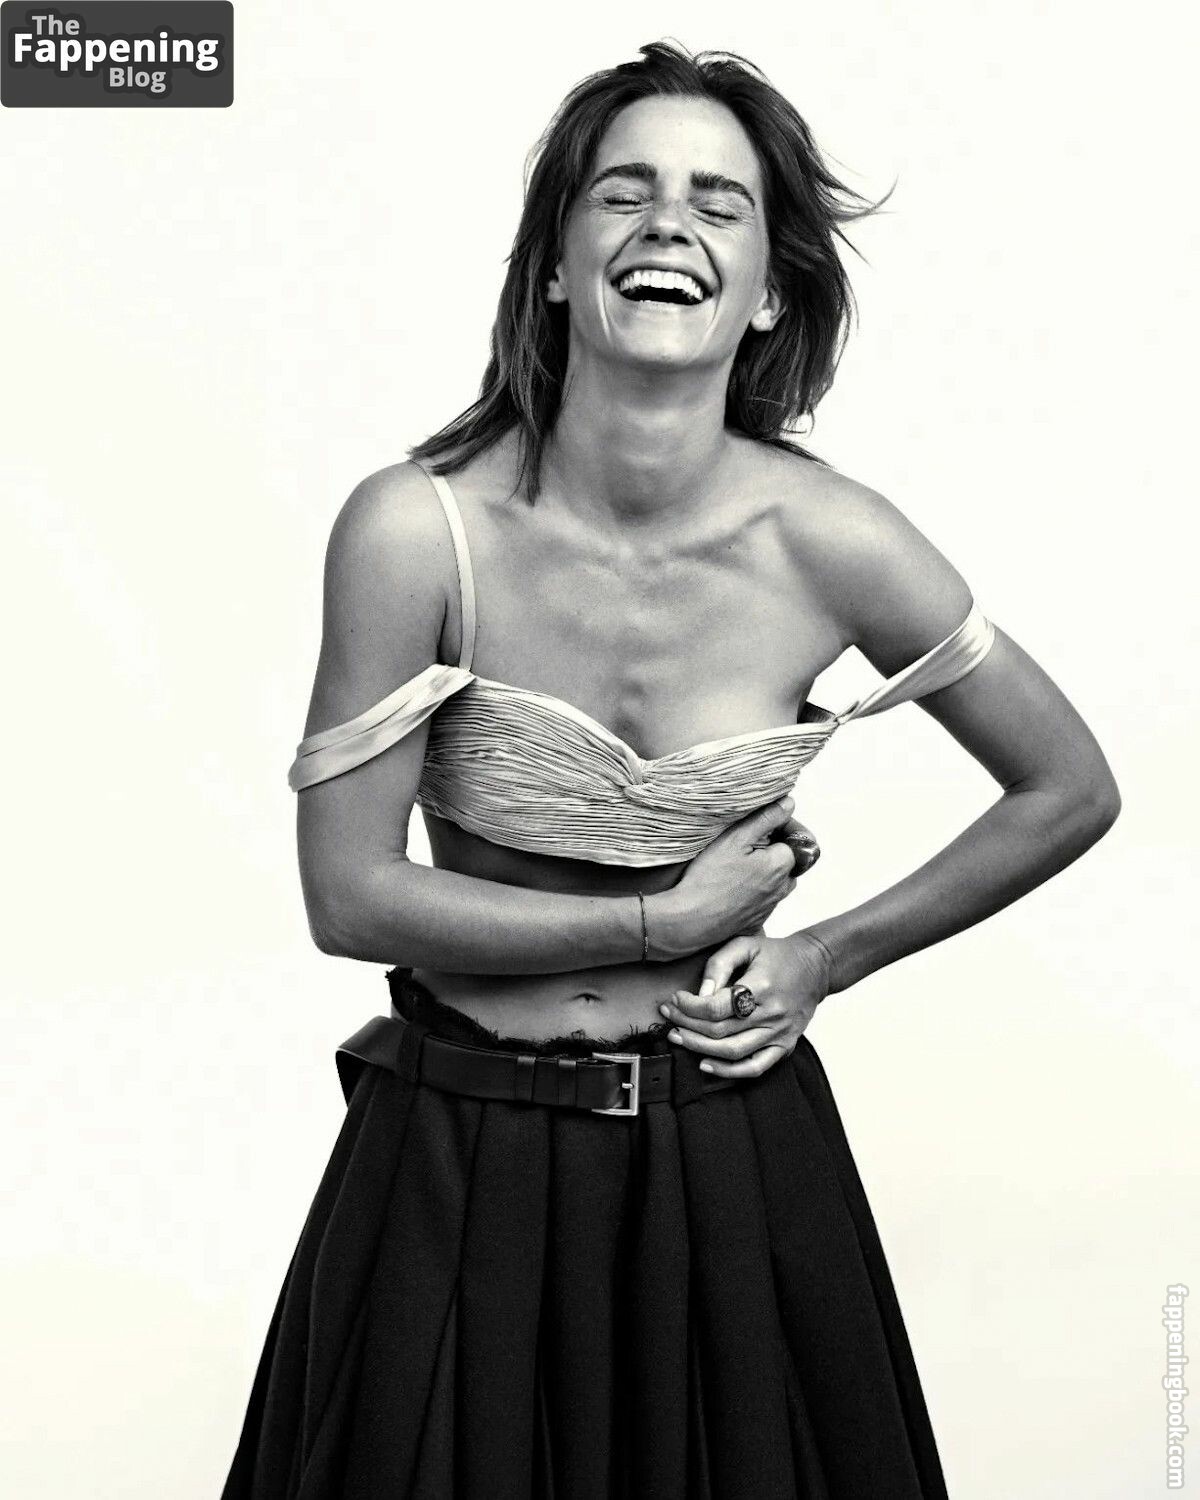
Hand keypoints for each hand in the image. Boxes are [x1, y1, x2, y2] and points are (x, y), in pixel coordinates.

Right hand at [645, 797, 813, 960]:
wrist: (691, 921)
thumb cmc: (710, 878)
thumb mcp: (736, 838)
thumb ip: (767, 818)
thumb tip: (789, 803)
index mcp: (782, 864)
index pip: (795, 837)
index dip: (778, 826)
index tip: (758, 825)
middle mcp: (782, 888)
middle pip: (786, 859)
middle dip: (770, 848)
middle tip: (742, 843)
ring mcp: (770, 907)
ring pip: (774, 879)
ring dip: (761, 869)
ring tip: (734, 865)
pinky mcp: (757, 920)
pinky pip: (762, 898)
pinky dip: (751, 888)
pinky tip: (729, 885)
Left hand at [659, 930, 832, 1077]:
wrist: (816, 967)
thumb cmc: (777, 954)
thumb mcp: (745, 945)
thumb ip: (719, 965)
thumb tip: (699, 994)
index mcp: (761, 986)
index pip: (717, 1006)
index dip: (690, 1007)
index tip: (675, 1000)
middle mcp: (771, 1013)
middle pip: (720, 1030)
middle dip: (687, 1025)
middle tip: (669, 1018)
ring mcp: (779, 1033)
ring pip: (733, 1051)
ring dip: (699, 1048)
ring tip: (679, 1038)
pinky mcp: (784, 1046)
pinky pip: (755, 1067)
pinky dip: (729, 1072)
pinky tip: (706, 1065)